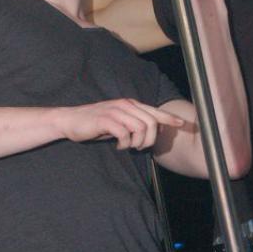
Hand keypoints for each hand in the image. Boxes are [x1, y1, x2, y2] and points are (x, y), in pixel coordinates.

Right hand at [59, 99, 184, 150]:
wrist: (71, 121)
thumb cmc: (96, 124)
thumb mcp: (118, 121)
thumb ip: (133, 123)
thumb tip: (152, 133)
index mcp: (130, 104)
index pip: (154, 111)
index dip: (169, 118)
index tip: (181, 124)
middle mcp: (125, 105)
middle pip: (151, 122)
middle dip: (150, 139)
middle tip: (139, 147)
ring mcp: (116, 111)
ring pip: (140, 128)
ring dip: (137, 142)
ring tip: (128, 146)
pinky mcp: (106, 120)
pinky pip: (125, 134)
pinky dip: (124, 144)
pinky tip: (119, 146)